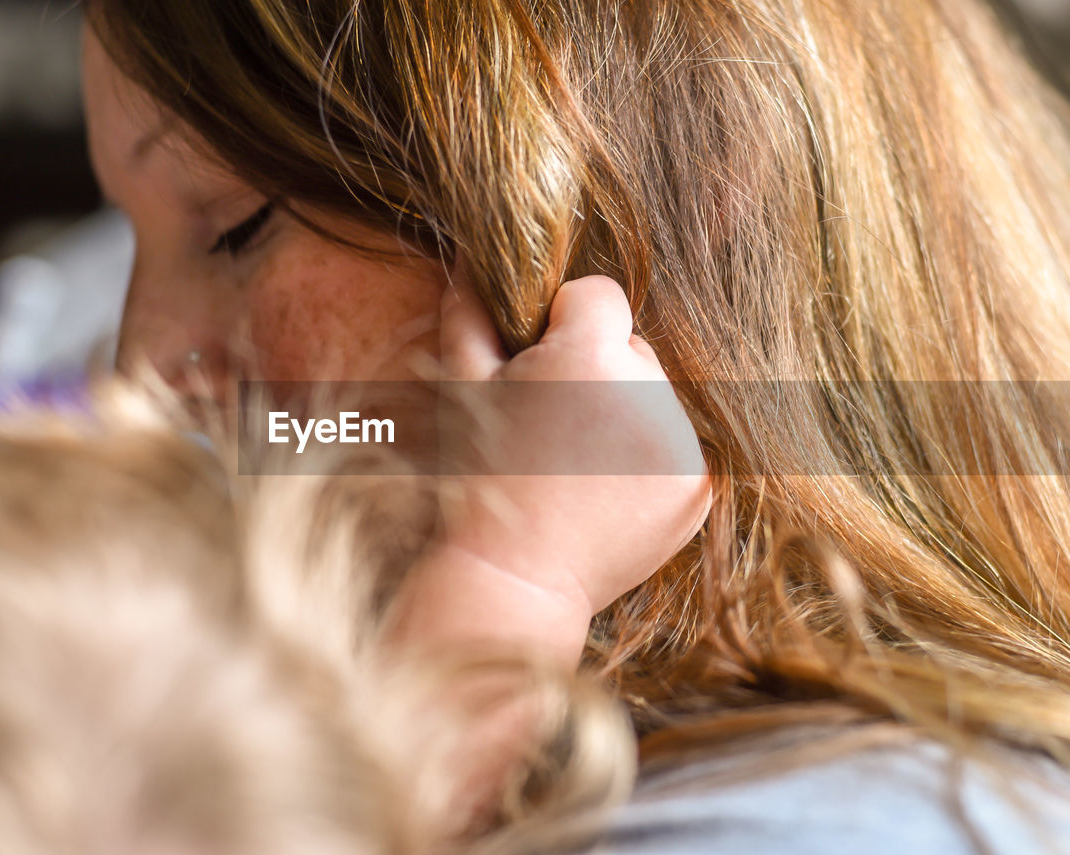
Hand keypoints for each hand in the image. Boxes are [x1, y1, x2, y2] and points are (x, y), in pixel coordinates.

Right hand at [437, 275, 711, 618]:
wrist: (515, 576)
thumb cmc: (480, 475)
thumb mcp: (463, 386)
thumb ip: (472, 310)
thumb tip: (477, 253)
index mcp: (591, 356)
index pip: (598, 295)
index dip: (561, 325)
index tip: (536, 369)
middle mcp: (650, 392)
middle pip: (631, 346)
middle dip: (596, 371)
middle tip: (551, 427)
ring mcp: (682, 444)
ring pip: (654, 397)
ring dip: (623, 415)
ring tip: (575, 465)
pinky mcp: (699, 487)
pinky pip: (675, 446)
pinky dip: (646, 460)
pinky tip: (604, 492)